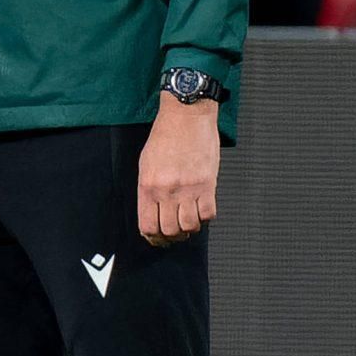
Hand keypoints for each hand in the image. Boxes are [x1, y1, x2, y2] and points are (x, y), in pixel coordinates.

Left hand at [138, 96, 219, 245]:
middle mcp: (167, 191)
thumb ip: (149, 190)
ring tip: (189, 222)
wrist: (186, 117)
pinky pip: (209, 213)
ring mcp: (188, 188)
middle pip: (169, 230)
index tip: (157, 239)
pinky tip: (203, 210)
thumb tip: (153, 211)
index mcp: (147, 186)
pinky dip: (207, 217)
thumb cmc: (165, 137)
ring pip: (190, 226)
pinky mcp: (208, 184)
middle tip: (176, 233)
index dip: (153, 237)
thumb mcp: (146, 164)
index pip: (147, 225)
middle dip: (172, 236)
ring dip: (190, 229)